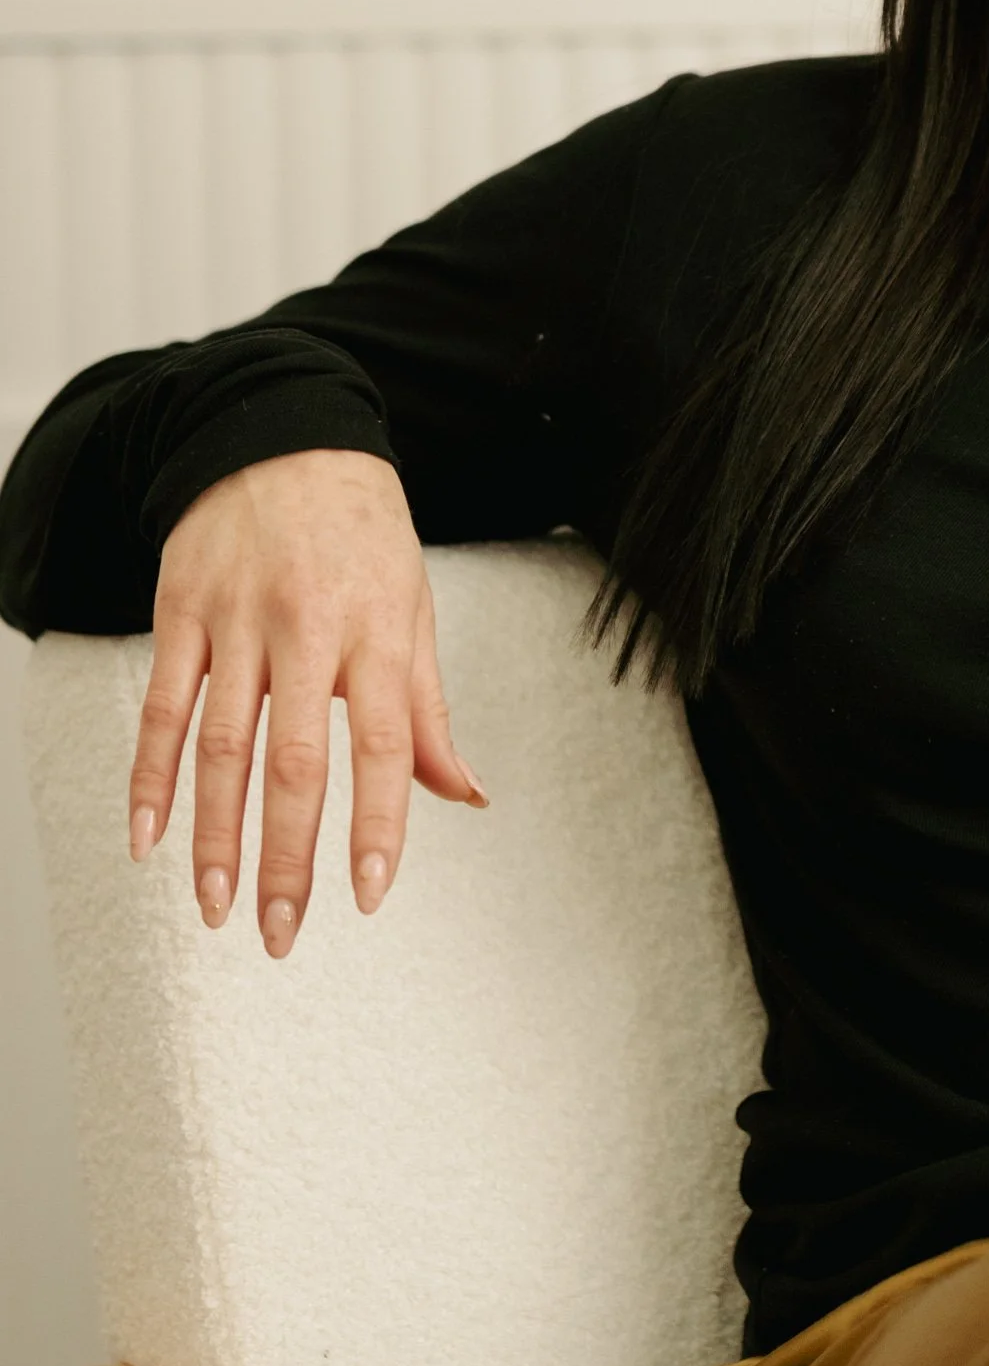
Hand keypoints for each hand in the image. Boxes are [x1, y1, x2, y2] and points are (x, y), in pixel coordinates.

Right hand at [127, 450, 484, 954]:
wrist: (283, 431)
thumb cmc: (363, 534)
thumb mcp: (414, 608)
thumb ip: (428, 711)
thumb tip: (466, 797)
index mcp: (378, 631)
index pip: (383, 744)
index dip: (377, 824)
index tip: (369, 895)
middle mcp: (308, 628)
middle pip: (294, 760)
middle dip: (287, 856)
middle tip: (280, 934)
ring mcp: (237, 620)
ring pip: (221, 745)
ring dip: (215, 835)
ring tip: (217, 907)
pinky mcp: (180, 611)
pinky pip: (160, 705)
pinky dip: (149, 776)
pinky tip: (146, 837)